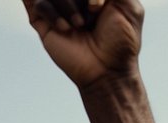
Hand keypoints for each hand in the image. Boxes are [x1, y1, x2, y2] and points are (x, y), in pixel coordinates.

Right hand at [23, 0, 142, 87]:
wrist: (108, 70)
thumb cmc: (122, 40)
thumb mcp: (129, 6)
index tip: (98, 7)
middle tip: (92, 13)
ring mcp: (57, 9)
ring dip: (67, 4)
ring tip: (80, 25)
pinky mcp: (43, 22)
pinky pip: (38, 3)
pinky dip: (52, 13)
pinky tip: (65, 29)